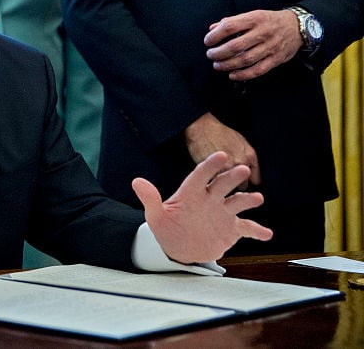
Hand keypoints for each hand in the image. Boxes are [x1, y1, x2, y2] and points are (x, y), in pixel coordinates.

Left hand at [133, 151, 272, 263]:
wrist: (178, 248)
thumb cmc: (166, 228)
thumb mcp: (155, 215)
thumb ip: (150, 198)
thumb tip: (136, 181)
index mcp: (191, 193)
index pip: (200, 175)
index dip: (210, 165)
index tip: (220, 155)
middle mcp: (210, 199)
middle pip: (222, 184)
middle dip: (232, 177)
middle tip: (242, 168)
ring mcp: (222, 213)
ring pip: (238, 202)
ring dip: (247, 199)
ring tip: (257, 198)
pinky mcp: (231, 229)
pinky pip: (247, 228)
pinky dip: (258, 231)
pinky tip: (267, 234)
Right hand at [184, 113, 260, 188]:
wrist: (202, 127)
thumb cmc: (219, 132)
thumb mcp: (241, 140)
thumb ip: (249, 157)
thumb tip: (252, 173)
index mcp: (250, 156)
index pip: (255, 180)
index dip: (246, 181)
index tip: (240, 182)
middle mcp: (241, 163)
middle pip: (242, 186)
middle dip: (235, 184)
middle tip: (227, 179)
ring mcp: (226, 168)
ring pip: (228, 187)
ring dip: (223, 185)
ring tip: (217, 180)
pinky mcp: (212, 171)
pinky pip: (215, 184)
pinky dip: (213, 182)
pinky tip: (209, 177)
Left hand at [204, 9, 300, 80]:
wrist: (297, 26)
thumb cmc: (270, 20)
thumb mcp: (252, 14)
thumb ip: (232, 21)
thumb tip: (212, 29)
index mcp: (255, 19)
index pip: (230, 26)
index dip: (216, 35)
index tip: (208, 41)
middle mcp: (263, 32)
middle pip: (236, 46)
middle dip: (219, 53)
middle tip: (210, 55)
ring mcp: (270, 47)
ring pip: (246, 59)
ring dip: (228, 65)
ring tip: (218, 65)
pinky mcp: (276, 59)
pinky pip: (258, 70)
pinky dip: (243, 74)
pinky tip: (232, 75)